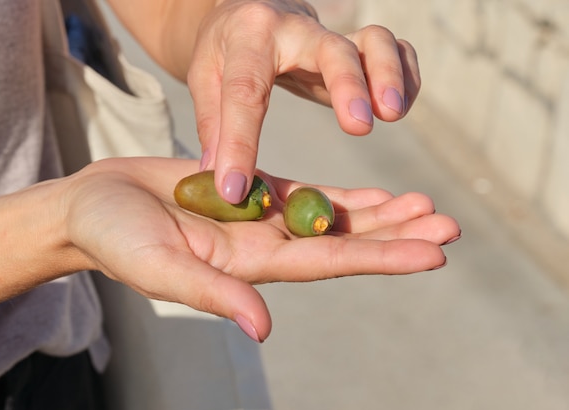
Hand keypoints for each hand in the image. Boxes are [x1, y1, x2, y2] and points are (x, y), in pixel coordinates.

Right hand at [66, 158, 457, 341]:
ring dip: (378, 211)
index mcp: (248, 266)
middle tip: (450, 224)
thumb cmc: (116, 239)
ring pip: (330, 214)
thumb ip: (212, 293)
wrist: (95, 206)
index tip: (432, 251)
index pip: (327, 262)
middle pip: (342, 240)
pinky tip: (373, 192)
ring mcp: (257, 217)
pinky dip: (340, 193)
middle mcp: (262, 245)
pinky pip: (303, 191)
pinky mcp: (247, 191)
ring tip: (425, 204)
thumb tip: (263, 328)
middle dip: (396, 233)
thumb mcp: (159, 267)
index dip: (381, 257)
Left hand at [188, 0, 420, 203]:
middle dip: (348, 85)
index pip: (245, 92)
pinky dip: (406, 76)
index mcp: (249, 36)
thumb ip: (213, 125)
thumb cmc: (227, 51)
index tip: (235, 189)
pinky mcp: (357, 47)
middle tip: (359, 128)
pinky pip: (396, 50)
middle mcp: (297, 29)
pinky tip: (399, 108)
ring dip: (389, 76)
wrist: (254, 11)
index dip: (240, 144)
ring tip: (392, 115)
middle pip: (331, 49)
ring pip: (375, 41)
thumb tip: (219, 184)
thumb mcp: (205, 77)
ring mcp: (333, 35)